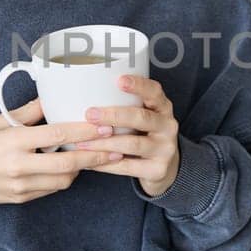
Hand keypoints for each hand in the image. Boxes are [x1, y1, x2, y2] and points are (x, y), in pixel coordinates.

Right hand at [0, 98, 120, 205]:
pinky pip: (50, 190)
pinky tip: (71, 169)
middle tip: (117, 148)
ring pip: (63, 181)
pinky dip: (63, 179)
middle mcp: (20, 165)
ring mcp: (21, 185)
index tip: (105, 127)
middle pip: (68, 164)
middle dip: (95, 157)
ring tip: (94, 157)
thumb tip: (52, 97)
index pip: (57, 136)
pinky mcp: (21, 198)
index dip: (85, 133)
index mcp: (15, 141)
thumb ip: (28, 112)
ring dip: (80, 170)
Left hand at [77, 75, 179, 197]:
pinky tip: (90, 162)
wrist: (165, 168)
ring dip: (104, 143)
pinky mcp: (157, 170)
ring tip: (82, 143)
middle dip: (114, 115)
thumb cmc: (144, 135)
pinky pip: (127, 166)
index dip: (139, 85)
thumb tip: (85, 93)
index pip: (154, 92)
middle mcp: (168, 126)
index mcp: (163, 108)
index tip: (119, 80)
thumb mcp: (142, 117)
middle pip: (141, 117)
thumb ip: (125, 106)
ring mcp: (165, 149)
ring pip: (132, 144)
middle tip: (90, 114)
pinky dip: (106, 164)